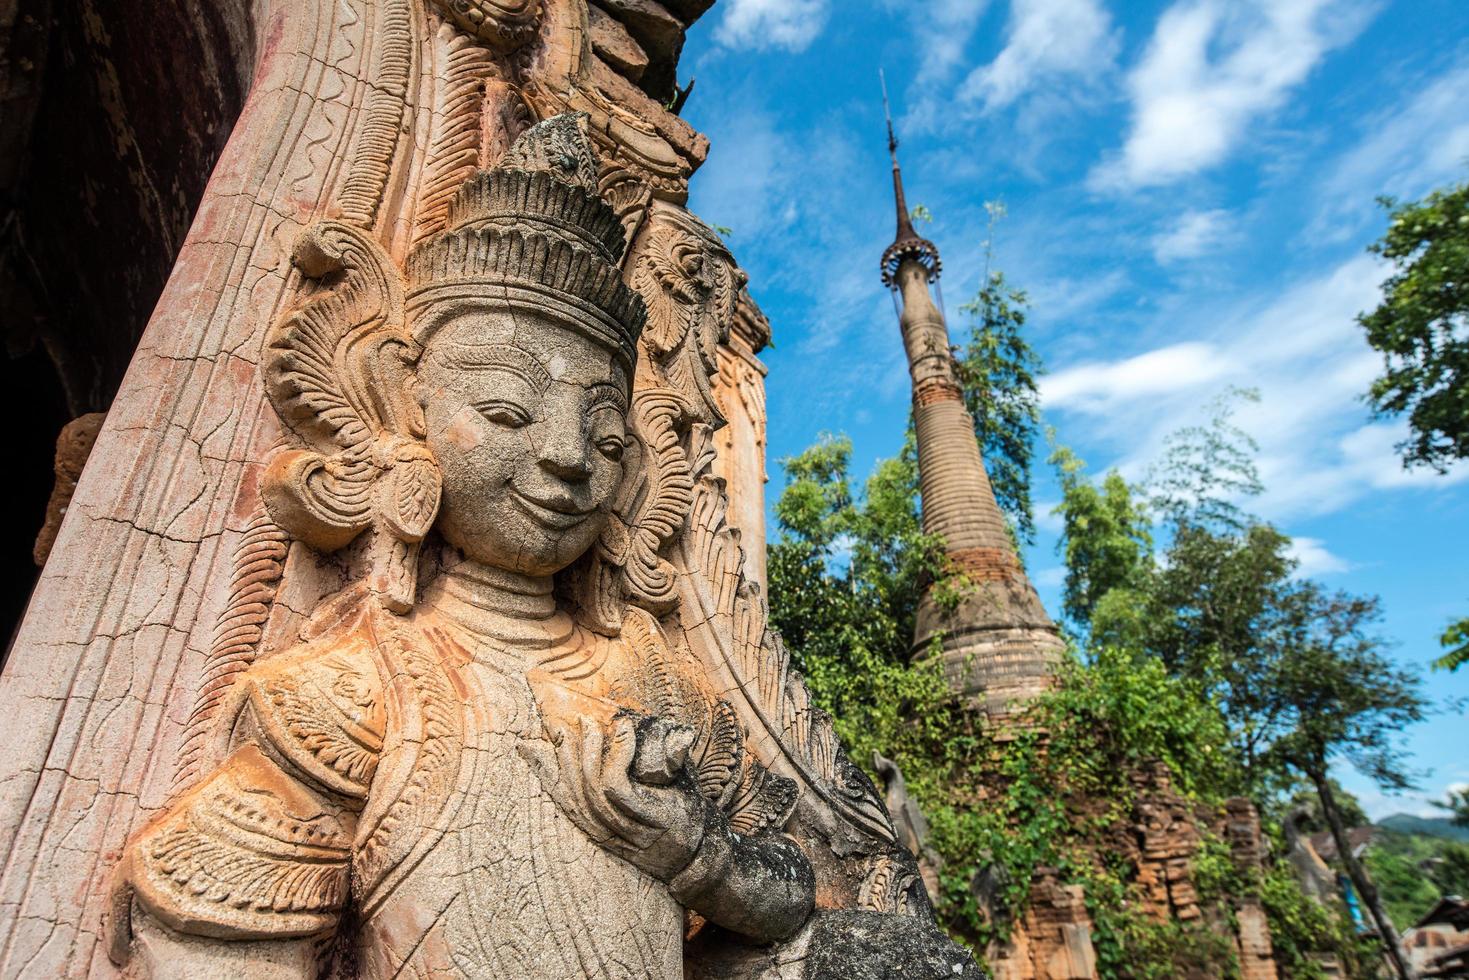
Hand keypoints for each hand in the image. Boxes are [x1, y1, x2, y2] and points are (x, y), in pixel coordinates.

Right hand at [519, 711, 711, 881]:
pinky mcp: (646, 819)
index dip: (543, 773)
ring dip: (588, 753)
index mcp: (603, 832)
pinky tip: (624, 734)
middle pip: (572, 795)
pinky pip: (618, 786)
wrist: (708, 858)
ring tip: (590, 725)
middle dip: (561, 757)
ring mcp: (628, 828)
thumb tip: (615, 754)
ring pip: (592, 789)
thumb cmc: (680, 825)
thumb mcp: (647, 808)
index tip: (526, 746)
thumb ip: (627, 787)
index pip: (565, 802)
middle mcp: (610, 834)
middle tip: (559, 726)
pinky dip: (617, 756)